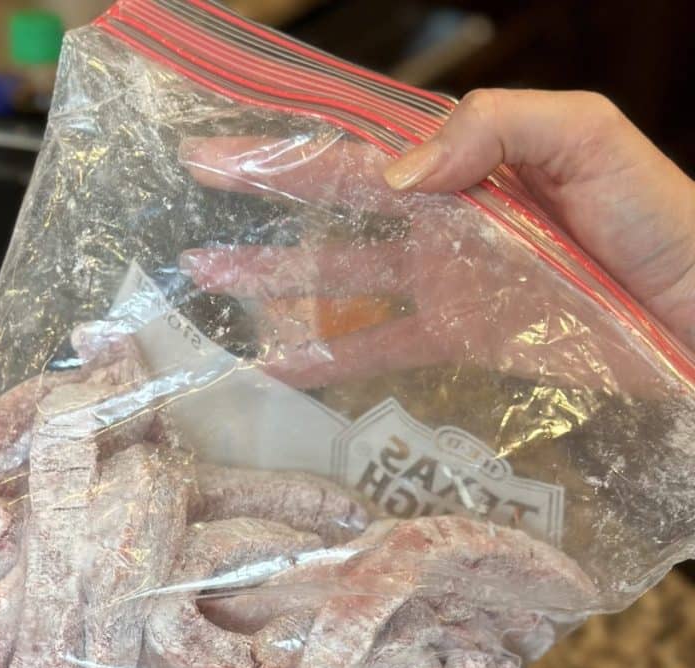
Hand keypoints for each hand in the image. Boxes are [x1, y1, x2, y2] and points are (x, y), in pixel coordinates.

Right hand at [179, 91, 694, 390]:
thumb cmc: (659, 222)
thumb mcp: (592, 141)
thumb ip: (500, 128)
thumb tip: (394, 178)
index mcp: (465, 165)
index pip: (356, 154)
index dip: (284, 153)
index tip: (216, 153)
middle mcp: (442, 222)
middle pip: (331, 219)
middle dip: (260, 218)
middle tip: (190, 230)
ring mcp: (446, 285)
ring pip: (339, 287)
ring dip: (273, 288)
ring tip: (210, 289)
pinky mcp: (459, 341)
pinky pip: (377, 349)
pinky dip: (324, 361)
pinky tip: (275, 368)